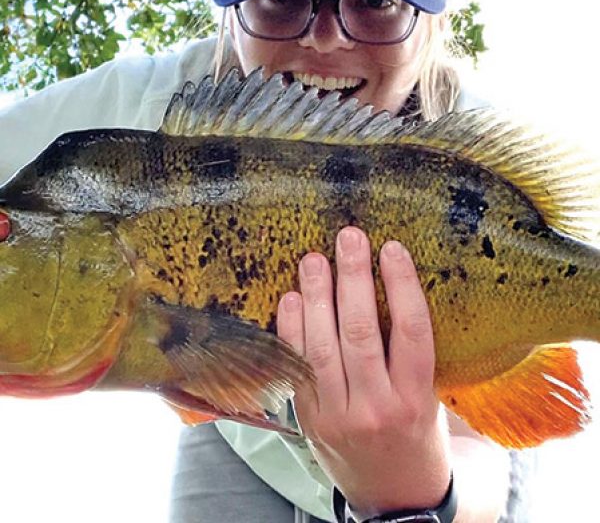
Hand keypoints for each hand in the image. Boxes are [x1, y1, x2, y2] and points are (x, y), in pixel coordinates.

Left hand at [277, 226, 451, 514]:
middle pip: (362, 333)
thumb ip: (413, 354)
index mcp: (417, 400)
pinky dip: (291, 331)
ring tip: (314, 259)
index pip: (413, 332)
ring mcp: (337, 415)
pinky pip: (296, 368)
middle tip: (349, 237)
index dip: (402, 285)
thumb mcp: (430, 399)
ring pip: (323, 347)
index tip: (392, 248)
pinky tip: (291, 298)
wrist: (393, 497)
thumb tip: (395, 289)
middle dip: (353, 279)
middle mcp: (377, 408)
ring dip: (317, 298)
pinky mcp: (309, 418)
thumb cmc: (418, 437)